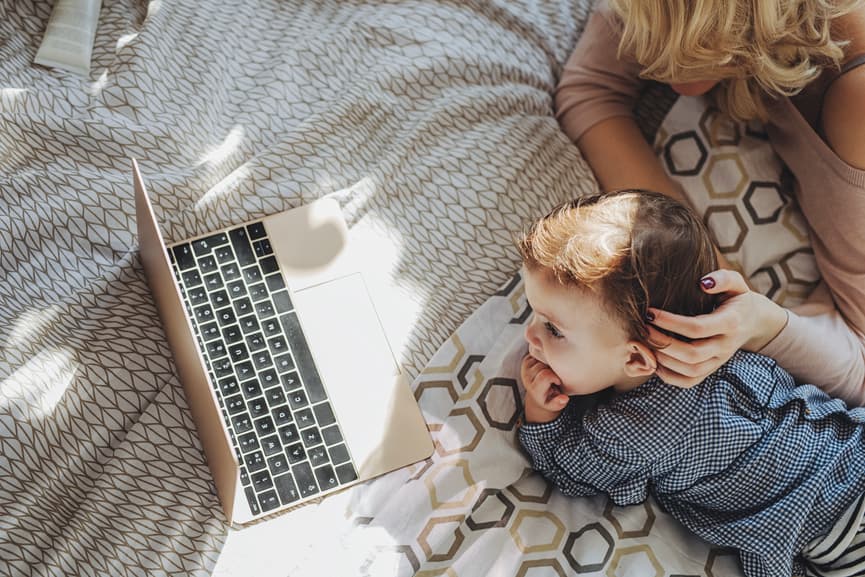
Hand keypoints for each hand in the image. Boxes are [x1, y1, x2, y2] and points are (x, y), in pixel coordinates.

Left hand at [521, 354, 568, 422]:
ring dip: (548, 362)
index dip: (554, 377)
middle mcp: (527, 377)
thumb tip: (564, 398)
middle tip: (555, 375)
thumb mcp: (554, 405)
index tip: (558, 381)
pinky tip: (547, 365)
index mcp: (534, 388)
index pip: (545, 376)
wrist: (537, 395)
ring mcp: (526, 368)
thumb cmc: (548, 399)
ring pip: (540, 357)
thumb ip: (559, 402)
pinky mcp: (526, 360)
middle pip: (543, 365)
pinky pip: (538, 352)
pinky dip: (544, 356)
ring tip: (551, 371)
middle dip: (552, 368)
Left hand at [646, 269, 787, 387]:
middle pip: (692, 354)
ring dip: (663, 359)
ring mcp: (719, 360)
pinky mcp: (711, 369)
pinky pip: (690, 381)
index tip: (650, 312)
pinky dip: (669, 375)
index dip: (670, 322)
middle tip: (643, 328)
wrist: (752, 321)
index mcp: (730, 322)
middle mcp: (725, 345)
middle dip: (662, 342)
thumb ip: (724, 278)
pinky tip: (655, 359)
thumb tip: (703, 283)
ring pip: (689, 370)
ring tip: (645, 342)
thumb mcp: (736, 283)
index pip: (697, 328)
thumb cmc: (736, 298)